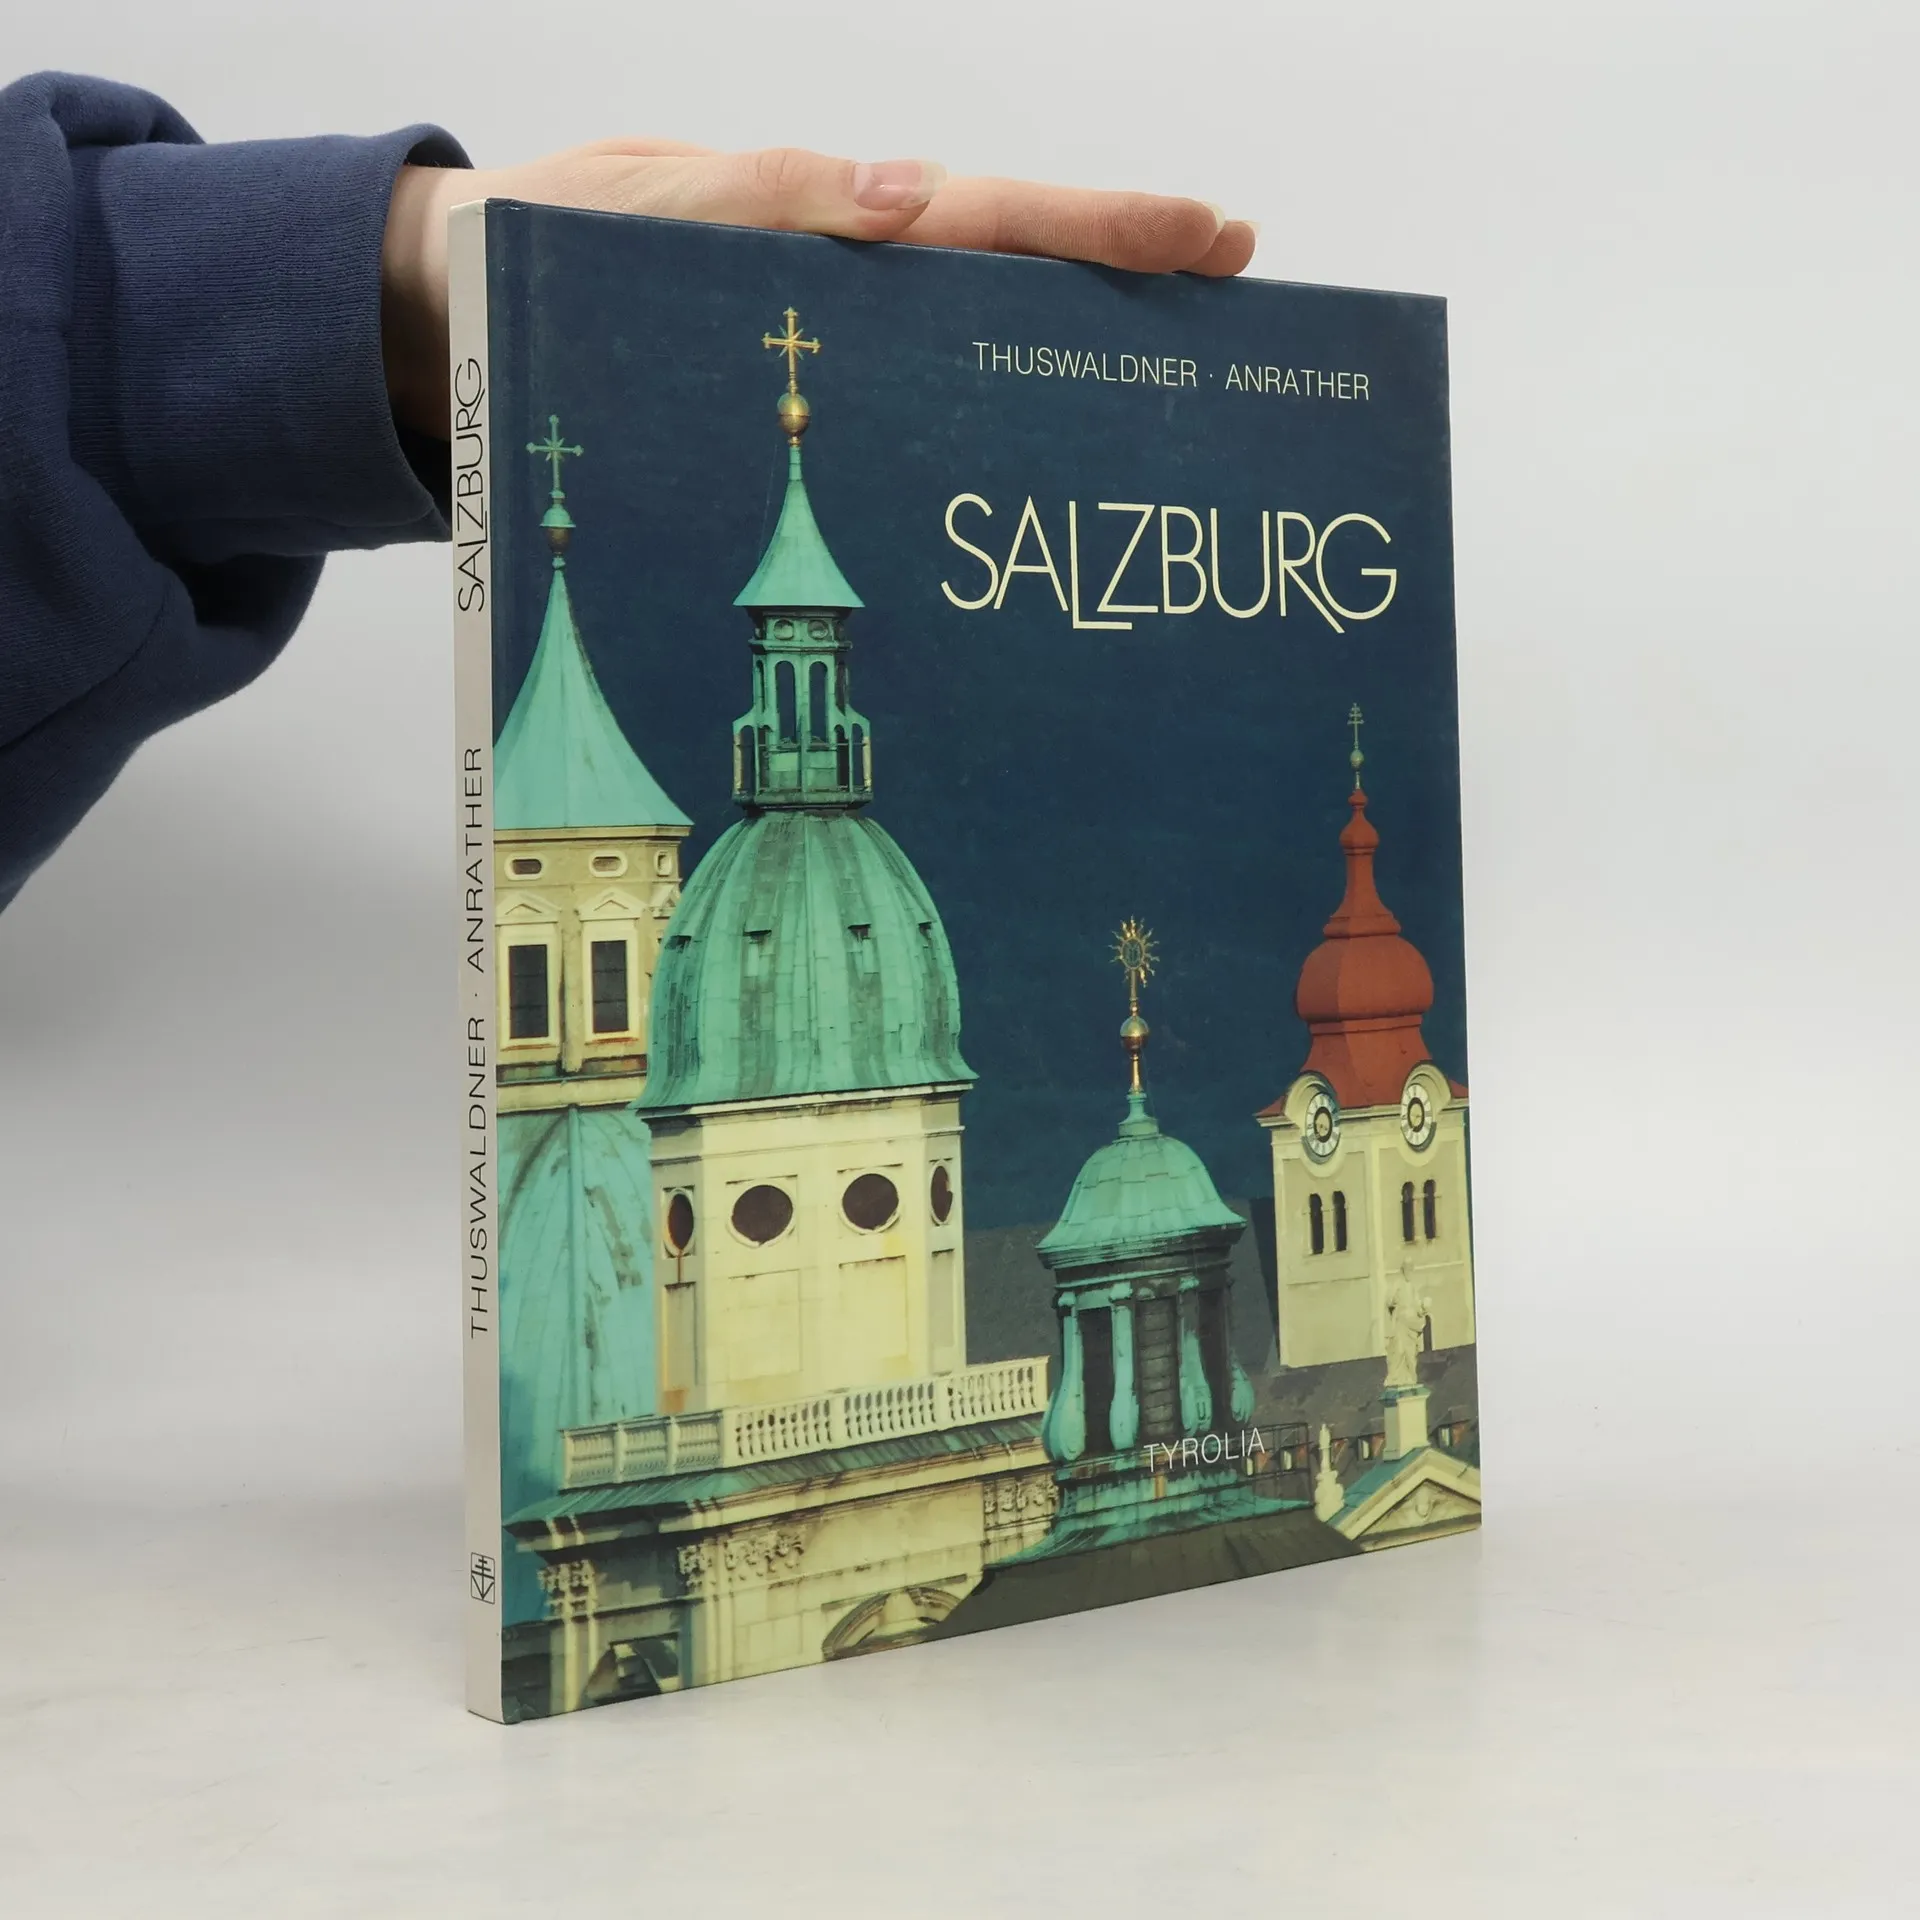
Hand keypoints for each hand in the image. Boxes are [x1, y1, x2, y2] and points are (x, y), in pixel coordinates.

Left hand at [381, 140, 1258, 436]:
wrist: (452, 325)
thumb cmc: (537, 253)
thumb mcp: (632, 210)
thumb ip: (759, 199)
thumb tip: (911, 200)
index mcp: (822, 219)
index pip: (986, 218)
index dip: (1097, 227)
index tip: (1206, 234)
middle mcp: (841, 287)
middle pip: (1005, 283)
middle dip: (1119, 287)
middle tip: (1234, 301)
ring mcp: (824, 355)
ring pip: (965, 358)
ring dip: (1061, 374)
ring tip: (1157, 407)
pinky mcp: (790, 418)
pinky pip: (895, 430)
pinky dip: (964, 449)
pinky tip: (1012, 492)